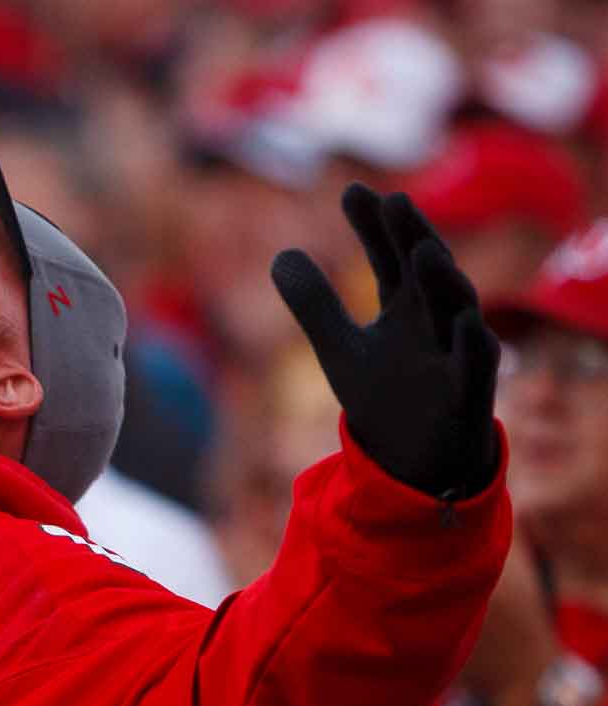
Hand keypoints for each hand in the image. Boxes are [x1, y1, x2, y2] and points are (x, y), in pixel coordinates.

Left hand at [271, 183, 500, 498]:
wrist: (416, 462)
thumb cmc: (386, 397)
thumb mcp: (340, 349)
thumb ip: (314, 303)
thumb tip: (280, 255)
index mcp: (406, 306)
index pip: (390, 256)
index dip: (374, 226)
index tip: (353, 192)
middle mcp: (436, 320)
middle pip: (426, 271)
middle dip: (413, 237)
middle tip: (394, 202)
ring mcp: (457, 354)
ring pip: (458, 310)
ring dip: (444, 280)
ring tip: (422, 250)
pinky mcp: (472, 394)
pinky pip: (478, 366)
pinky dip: (472, 344)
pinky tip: (467, 323)